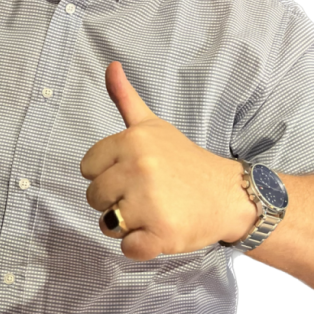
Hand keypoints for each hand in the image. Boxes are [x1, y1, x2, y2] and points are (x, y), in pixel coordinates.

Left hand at [80, 61, 256, 260]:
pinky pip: (127, 249)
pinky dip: (141, 246)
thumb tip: (110, 65)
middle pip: (93, 197)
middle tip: (146, 193)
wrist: (227, 194)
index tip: (133, 171)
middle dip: (114, 199)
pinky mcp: (161, 235)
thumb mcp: (153, 124)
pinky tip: (161, 229)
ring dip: (126, 223)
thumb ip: (125, 98)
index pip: (86, 168)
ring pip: (106, 223)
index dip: (107, 173)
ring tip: (153, 210)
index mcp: (131, 140)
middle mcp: (138, 168)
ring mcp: (149, 203)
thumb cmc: (184, 160)